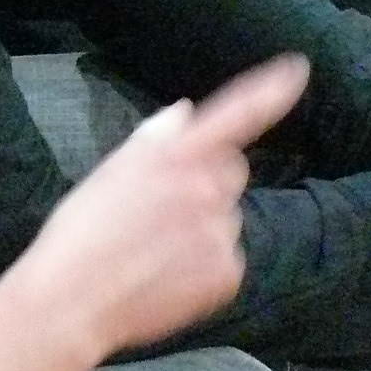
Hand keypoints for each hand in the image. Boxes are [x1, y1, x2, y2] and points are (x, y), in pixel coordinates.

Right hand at [30, 55, 309, 353]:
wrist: (72, 300)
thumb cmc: (81, 231)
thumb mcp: (110, 170)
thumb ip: (155, 138)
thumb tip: (185, 113)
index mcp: (177, 155)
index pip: (236, 113)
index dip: (269, 90)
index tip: (297, 70)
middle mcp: (208, 188)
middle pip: (231, 170)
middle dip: (207, 181)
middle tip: (162, 207)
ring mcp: (222, 233)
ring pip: (226, 217)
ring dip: (202, 225)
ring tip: (154, 248)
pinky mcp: (228, 274)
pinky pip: (226, 258)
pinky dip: (203, 265)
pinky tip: (167, 274)